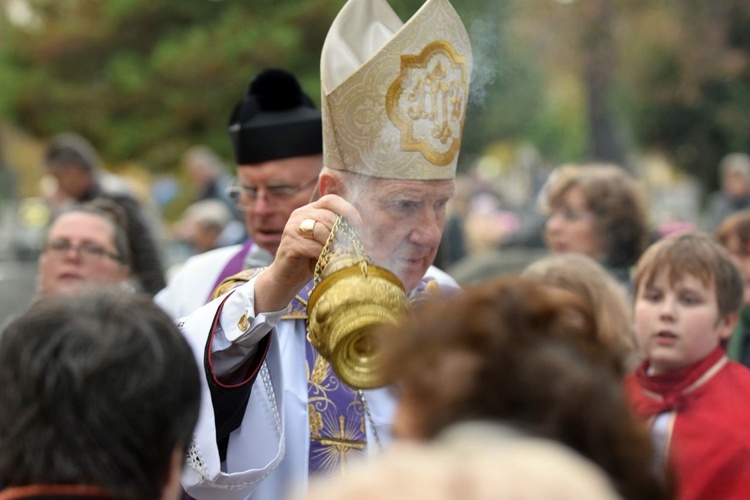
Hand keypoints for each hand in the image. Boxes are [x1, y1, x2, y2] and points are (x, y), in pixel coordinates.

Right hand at [254, 194, 362, 312]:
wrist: (287, 278)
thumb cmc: (311, 259)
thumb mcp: (327, 241)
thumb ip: (338, 231)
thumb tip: (360, 231)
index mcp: (310, 210)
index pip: (331, 200)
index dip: (347, 210)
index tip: (359, 225)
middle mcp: (299, 214)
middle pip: (328, 216)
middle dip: (341, 234)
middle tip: (346, 248)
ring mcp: (292, 228)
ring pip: (320, 230)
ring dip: (332, 245)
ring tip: (334, 255)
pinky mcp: (289, 244)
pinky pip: (312, 246)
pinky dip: (322, 254)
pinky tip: (323, 261)